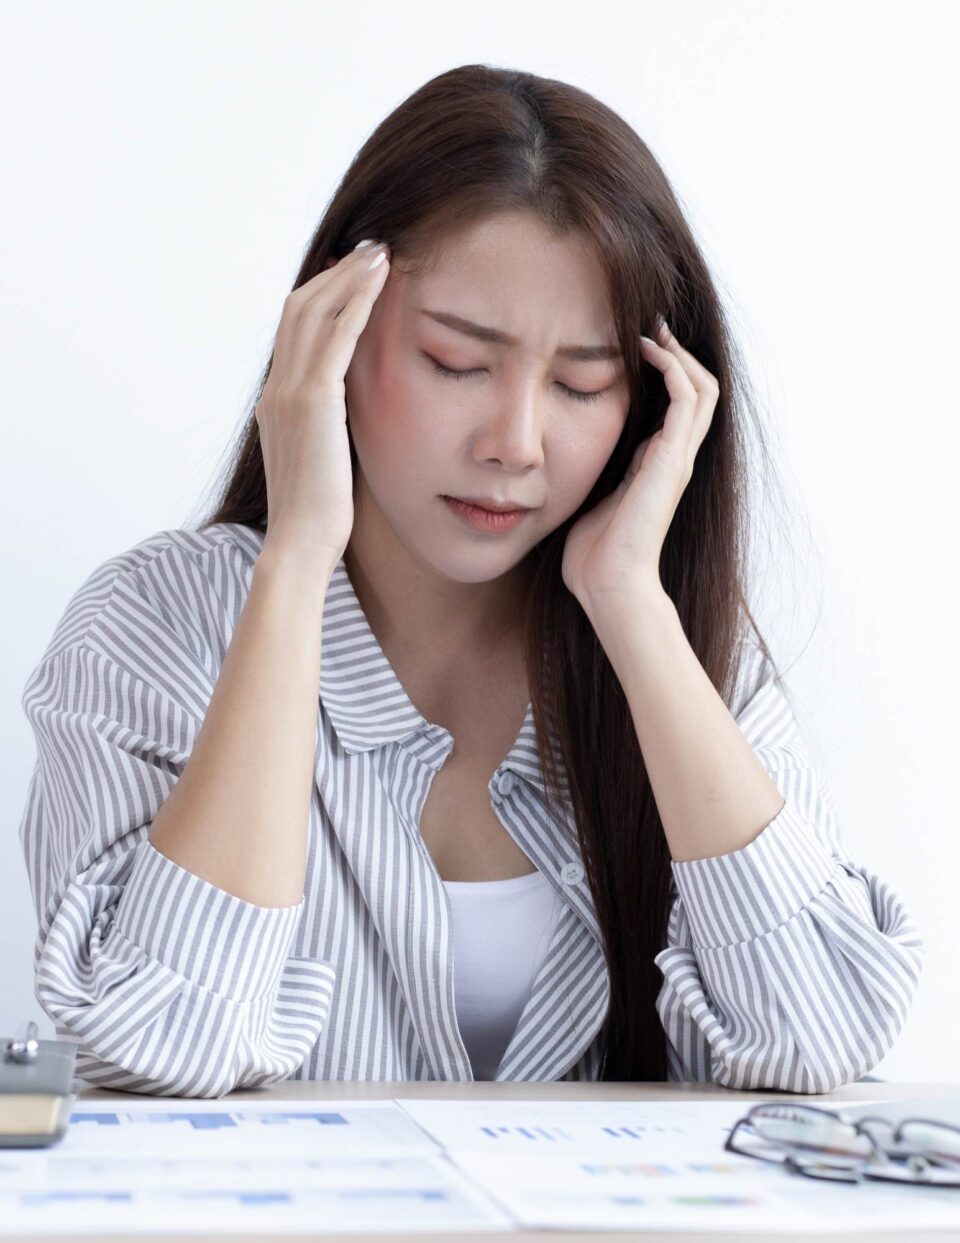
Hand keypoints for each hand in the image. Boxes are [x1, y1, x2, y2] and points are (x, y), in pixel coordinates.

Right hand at [257, 239, 390, 565]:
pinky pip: (337, 337)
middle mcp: (277, 390)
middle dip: (336, 275)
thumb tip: (351, 424)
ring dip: (349, 277)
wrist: (301, 543)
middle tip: (370, 250)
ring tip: (381, 252)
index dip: (323, 298)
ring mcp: (290, 393)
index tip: (352, 277)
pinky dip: (357, 301)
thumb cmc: (319, 518)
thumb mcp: (321, 463)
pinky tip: (381, 280)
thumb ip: (329, 433)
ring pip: (316, 313)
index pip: (295, 333)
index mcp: (276, 403)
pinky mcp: (314, 402)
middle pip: (300, 310)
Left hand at [561, 317, 719, 611]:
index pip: (676, 409)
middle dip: (678, 355)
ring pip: (702, 389)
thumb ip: (593, 476)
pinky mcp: (672, 460)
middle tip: (651, 327)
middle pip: (698, 392)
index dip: (664, 374)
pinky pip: (686, 400)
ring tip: (652, 331)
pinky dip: (672, 368)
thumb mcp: (591, 500)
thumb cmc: (594, 556)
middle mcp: (675, 459)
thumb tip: (564, 458)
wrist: (610, 586)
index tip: (635, 347)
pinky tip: (647, 351)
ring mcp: (678, 459)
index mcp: (657, 467)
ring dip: (679, 354)